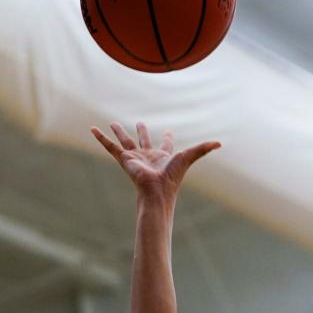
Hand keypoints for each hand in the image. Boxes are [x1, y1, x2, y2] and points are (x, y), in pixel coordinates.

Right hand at [90, 121, 220, 198]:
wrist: (156, 190)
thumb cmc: (173, 176)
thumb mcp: (189, 157)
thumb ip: (203, 149)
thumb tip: (220, 143)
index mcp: (163, 155)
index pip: (165, 144)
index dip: (166, 138)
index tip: (167, 131)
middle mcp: (148, 156)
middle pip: (143, 140)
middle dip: (141, 132)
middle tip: (139, 122)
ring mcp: (135, 157)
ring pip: (125, 141)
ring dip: (119, 132)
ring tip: (113, 122)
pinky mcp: (123, 159)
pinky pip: (109, 146)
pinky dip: (101, 138)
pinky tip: (92, 129)